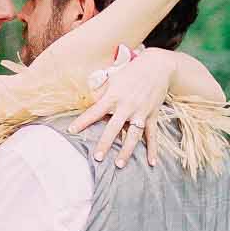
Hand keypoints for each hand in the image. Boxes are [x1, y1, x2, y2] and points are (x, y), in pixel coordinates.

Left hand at [73, 47, 173, 166]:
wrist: (158, 66)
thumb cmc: (132, 71)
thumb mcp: (113, 77)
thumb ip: (101, 90)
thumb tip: (88, 99)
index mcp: (114, 96)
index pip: (95, 111)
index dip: (82, 121)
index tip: (71, 131)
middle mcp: (127, 106)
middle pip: (114, 128)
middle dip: (105, 143)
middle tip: (97, 157)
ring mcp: (141, 112)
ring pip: (133, 135)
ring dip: (126, 151)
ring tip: (118, 165)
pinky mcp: (152, 115)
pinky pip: (152, 135)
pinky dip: (152, 149)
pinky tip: (151, 163)